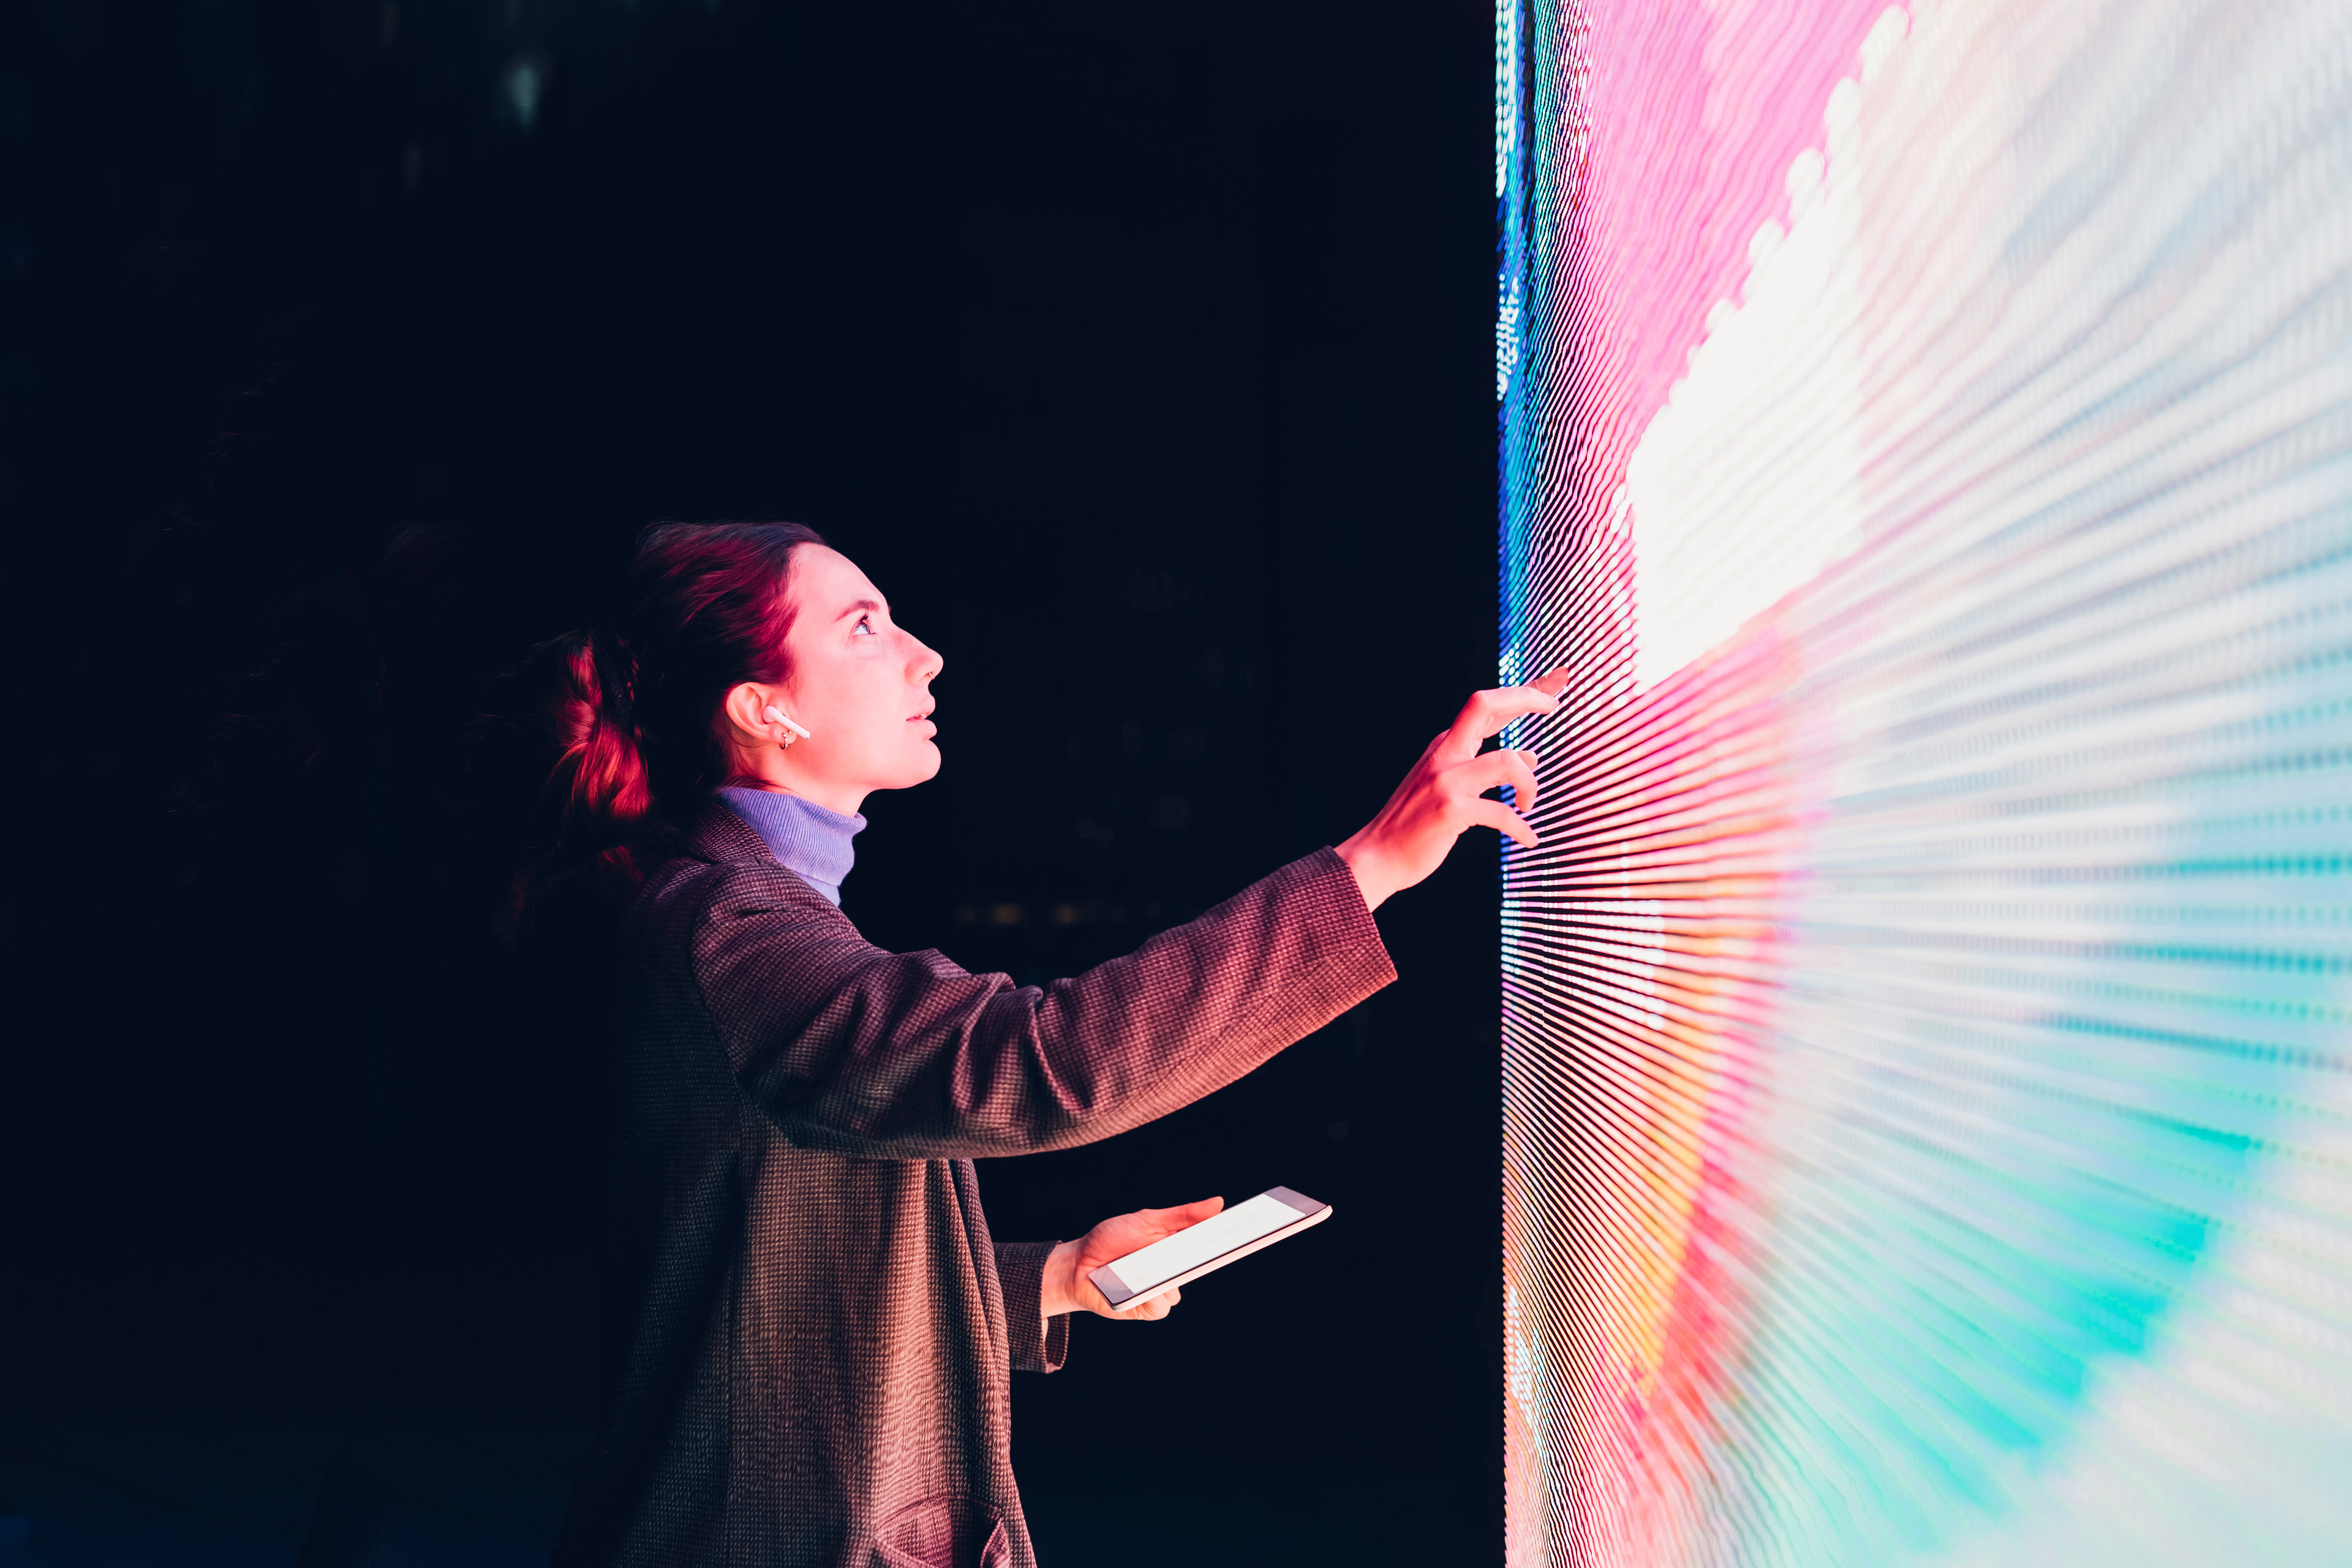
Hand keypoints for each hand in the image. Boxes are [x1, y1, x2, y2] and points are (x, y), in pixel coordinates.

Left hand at [1039, 1196, 1224, 1322]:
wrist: (1077, 1264)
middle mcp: (1174, 1268)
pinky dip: (1153, 1293)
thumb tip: (1218, 1203)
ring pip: (1180, 1287)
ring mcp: (1162, 1289)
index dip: (1232, 1236)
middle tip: (1218, 1243)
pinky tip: (1139, 1283)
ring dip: (1167, 1274)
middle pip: (1203, 1265)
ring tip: (1147, 1262)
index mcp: (1177, 1244)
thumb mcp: (1146, 1220)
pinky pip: (1163, 1304)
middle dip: (1211, 1254)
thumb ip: (1182, 1215)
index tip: (1255, 1225)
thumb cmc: (1110, 1240)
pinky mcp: (1147, 1308)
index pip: (1211, 1242)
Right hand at [1335, 669, 1568, 911]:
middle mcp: (1444, 754)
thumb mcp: (1450, 786)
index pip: (1487, 706)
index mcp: (1445, 746)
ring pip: (1508, 761)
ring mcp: (1446, 780)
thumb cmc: (1415, 825)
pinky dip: (1521, 828)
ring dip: (1530, 784)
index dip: (1524, 690)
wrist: (1376, 856)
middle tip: (1555, 707)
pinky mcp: (1451, 810)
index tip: (1557, 682)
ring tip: (1528, 805)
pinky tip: (1529, 839)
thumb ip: (1487, 767)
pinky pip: (1502, 813)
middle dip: (1526, 697)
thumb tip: (1531, 756)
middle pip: (1485, 704)